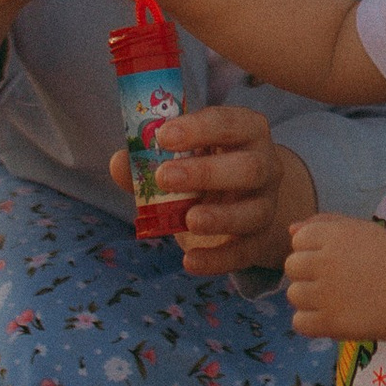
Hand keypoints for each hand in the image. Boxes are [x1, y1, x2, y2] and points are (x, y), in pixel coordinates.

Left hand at [114, 112, 314, 275]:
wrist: (240, 202)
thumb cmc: (205, 167)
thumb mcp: (180, 157)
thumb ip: (148, 159)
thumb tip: (119, 163)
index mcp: (246, 132)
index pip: (231, 123)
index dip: (199, 128)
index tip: (163, 136)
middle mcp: (265, 166)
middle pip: (250, 167)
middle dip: (207, 172)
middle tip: (164, 177)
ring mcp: (265, 205)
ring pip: (253, 212)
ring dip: (220, 217)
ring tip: (188, 219)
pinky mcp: (257, 241)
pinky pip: (243, 252)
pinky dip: (217, 259)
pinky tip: (190, 262)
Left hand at [283, 211, 385, 343]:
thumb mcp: (363, 230)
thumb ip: (326, 223)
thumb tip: (291, 230)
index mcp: (335, 236)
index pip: (298, 239)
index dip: (312, 249)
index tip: (331, 258)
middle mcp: (326, 262)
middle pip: (291, 266)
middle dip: (307, 273)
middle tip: (331, 280)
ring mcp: (325, 294)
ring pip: (293, 295)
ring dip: (309, 299)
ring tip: (333, 299)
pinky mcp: (329, 322)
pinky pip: (298, 322)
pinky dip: (311, 323)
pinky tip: (329, 317)